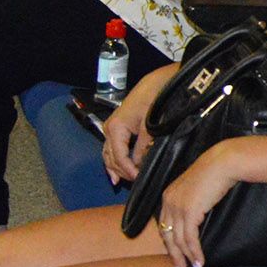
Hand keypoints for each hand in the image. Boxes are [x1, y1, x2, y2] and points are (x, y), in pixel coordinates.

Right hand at [101, 66, 172, 182]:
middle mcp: (109, 129)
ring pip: (109, 153)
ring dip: (115, 167)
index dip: (128, 171)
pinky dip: (115, 158)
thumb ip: (144, 148)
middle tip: (133, 183)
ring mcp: (112, 127)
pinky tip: (117, 170)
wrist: (157, 82)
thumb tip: (140, 165)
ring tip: (121, 181)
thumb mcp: (150, 127)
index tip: (138, 179)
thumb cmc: (153, 100)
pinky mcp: (118, 126)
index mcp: (115, 129)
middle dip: (121, 171)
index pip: (119, 157)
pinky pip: (112, 147)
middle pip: (111, 157)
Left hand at [153, 139, 244, 266]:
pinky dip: (195, 252)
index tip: (176, 254)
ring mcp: (177, 207)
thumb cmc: (215, 173)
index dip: (169, 242)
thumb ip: (191, 201)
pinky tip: (200, 260)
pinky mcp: (189, 212)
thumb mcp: (197, 188)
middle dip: (173, 254)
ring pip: (178, 240)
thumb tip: (195, 217)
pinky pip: (190, 238)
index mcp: (168, 196)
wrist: (222, 164)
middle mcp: (168, 202)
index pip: (164, 225)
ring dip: (186, 257)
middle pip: (167, 235)